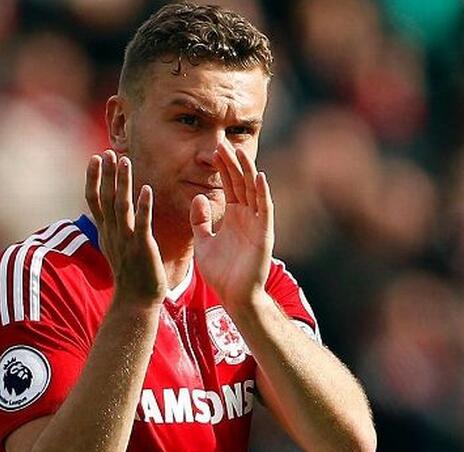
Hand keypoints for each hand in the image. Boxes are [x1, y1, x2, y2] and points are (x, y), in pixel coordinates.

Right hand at [86, 150, 166, 305]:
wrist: (135, 302)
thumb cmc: (130, 275)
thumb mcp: (115, 248)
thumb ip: (113, 229)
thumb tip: (109, 214)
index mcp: (106, 232)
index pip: (94, 200)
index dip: (94, 178)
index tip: (95, 158)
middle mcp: (112, 233)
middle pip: (105, 198)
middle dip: (106, 174)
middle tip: (107, 152)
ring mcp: (126, 240)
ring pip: (121, 205)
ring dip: (123, 182)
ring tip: (124, 161)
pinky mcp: (142, 247)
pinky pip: (142, 223)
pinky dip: (143, 205)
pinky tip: (146, 189)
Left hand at [190, 144, 273, 308]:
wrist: (234, 296)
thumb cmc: (221, 273)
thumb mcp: (203, 242)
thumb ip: (200, 221)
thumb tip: (199, 197)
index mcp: (233, 216)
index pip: (229, 185)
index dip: (223, 167)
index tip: (214, 150)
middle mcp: (247, 216)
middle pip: (241, 183)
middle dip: (233, 163)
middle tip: (223, 144)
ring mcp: (257, 224)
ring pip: (253, 191)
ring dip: (248, 171)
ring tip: (240, 152)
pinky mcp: (264, 234)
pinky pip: (264, 210)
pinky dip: (263, 193)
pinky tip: (259, 177)